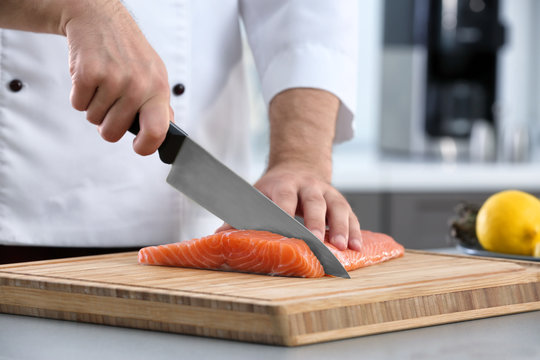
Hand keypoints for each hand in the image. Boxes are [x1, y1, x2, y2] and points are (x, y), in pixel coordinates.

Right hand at [64, 0, 171, 154]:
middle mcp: (138, 85)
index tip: (138, 147)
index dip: (146, 147)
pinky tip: (90, 77)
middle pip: (113, 132)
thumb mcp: (154, 75)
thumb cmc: (129, 52)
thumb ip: (159, 106)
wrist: (100, 19)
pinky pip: (78, 105)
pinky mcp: (88, 74)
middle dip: (107, 124)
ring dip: (93, 106)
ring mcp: (113, 79)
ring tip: (102, 84)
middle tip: (110, 104)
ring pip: (94, 119)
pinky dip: (79, 95)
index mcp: (158, 89)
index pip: (157, 131)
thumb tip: (164, 133)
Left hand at [216, 164, 362, 250]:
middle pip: (313, 202)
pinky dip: (355, 230)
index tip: (285, 234)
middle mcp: (307, 186)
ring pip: (337, 207)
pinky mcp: (340, 200)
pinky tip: (357, 247)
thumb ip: (241, 215)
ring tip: (344, 247)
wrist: (299, 165)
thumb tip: (219, 236)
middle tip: (317, 241)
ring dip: (341, 228)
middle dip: (316, 222)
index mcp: (283, 184)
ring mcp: (326, 192)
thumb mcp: (256, 195)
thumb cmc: (274, 189)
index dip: (285, 216)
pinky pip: (351, 214)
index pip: (283, 200)